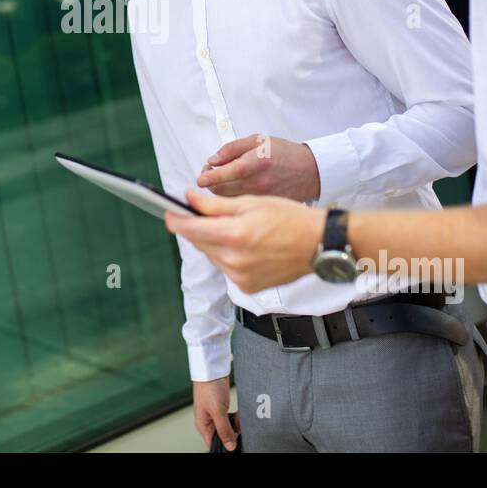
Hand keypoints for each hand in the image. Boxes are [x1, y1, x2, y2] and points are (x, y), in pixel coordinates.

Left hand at [166, 190, 325, 294]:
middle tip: (205, 214)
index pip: (189, 230)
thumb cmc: (289, 218)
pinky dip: (228, 256)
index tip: (169, 212)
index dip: (175, 220)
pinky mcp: (247, 288)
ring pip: (212, 256)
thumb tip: (189, 200)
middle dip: (198, 228)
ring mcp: (240, 277)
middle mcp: (233, 261)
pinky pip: (226, 268)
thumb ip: (215, 205)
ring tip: (235, 229)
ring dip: (214, 242)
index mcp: (233, 236)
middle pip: (199, 243)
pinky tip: (245, 246)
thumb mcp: (251, 202)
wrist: (318, 244)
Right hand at [192, 376, 236, 449]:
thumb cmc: (208, 387)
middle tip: (238, 426)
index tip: (236, 443)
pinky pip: (231, 419)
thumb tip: (230, 447)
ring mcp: (215, 415)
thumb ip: (224, 430)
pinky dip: (236, 418)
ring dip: (235, 425)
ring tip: (238, 418)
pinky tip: (238, 414)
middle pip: (222, 436)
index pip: (214, 443)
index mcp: (203, 425)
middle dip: (233, 433)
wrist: (212, 369)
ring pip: (228, 428)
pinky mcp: (222, 408)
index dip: (225, 446)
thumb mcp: (218, 411)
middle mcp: (208, 422)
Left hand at [195, 134, 319, 201]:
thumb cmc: (285, 154)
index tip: (200, 178)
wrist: (311, 172)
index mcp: (255, 163)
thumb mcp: (258, 141)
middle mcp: (258, 184)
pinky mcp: (265, 209)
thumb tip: (212, 161)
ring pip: (228, 202)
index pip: (224, 173)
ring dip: (219, 193)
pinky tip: (236, 193)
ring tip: (223, 183)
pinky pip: (241, 209)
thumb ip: (232, 149)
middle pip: (221, 191)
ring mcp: (262, 200)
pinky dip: (233, 203)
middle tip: (209, 176)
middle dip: (210, 185)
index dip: (207, 177)